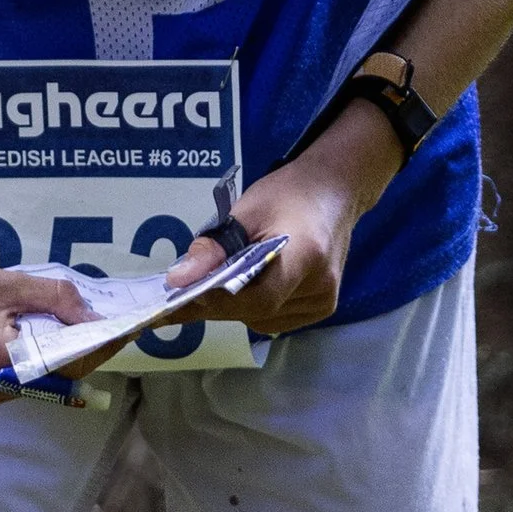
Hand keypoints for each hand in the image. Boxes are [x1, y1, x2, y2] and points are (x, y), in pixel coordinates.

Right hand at [0, 248, 93, 411]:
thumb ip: (55, 300)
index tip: (122, 331)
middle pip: (53, 376)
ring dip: (51, 358)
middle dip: (76, 350)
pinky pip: (14, 384)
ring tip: (59, 327)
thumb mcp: (6, 282)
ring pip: (35, 382)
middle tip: (94, 324)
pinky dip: (27, 364)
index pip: (67, 362)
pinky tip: (26, 338)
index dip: (97, 346)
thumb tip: (95, 318)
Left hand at [160, 103, 402, 336]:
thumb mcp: (247, 210)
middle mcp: (320, 286)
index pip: (260, 297)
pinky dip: (254, 308)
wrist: (334, 191)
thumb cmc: (289, 193)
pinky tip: (248, 285)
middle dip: (216, 304)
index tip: (181, 297)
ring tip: (218, 283)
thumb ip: (214, 247)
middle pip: (258, 311)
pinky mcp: (324, 307)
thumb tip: (178, 279)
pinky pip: (276, 319)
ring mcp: (325, 300)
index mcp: (305, 255)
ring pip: (263, 320)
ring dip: (235, 307)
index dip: (220, 301)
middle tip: (180, 296)